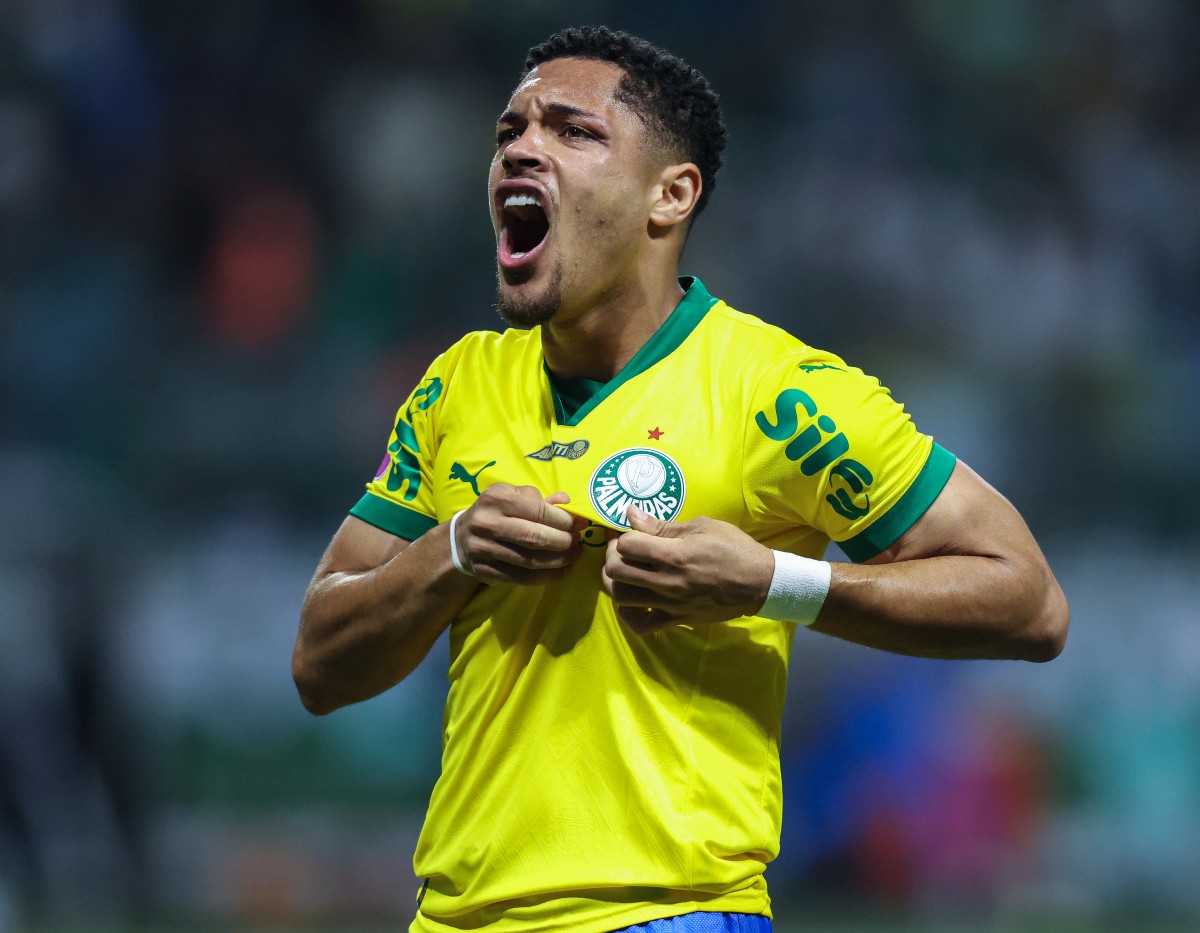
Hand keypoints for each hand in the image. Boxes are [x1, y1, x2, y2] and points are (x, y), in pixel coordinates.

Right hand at [454, 485, 588, 585]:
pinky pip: (521, 578)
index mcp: (497, 498)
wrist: (461, 537)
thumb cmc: (496, 512)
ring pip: (530, 560)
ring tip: (574, 556)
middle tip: (577, 542)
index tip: (579, 525)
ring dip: (558, 561)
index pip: (538, 511)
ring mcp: (483, 549)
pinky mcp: (484, 570)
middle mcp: (487, 523)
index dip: (564, 520)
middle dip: (563, 542)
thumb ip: (539, 499)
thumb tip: (567, 503)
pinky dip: (545, 577)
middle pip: (535, 537)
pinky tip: (560, 572)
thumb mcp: (512, 496)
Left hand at [601, 506, 774, 631]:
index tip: (629, 532)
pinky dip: (629, 614)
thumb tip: (632, 515)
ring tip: (626, 572)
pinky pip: (640, 625)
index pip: (626, 545)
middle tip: (623, 550)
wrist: (759, 582)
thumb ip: (662, 525)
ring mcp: (669, 604)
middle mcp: (666, 582)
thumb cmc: (733, 548)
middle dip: (613, 556)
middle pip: (615, 572)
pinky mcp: (676, 619)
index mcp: (672, 554)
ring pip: (621, 598)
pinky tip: (633, 601)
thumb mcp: (701, 526)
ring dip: (617, 582)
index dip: (624, 535)